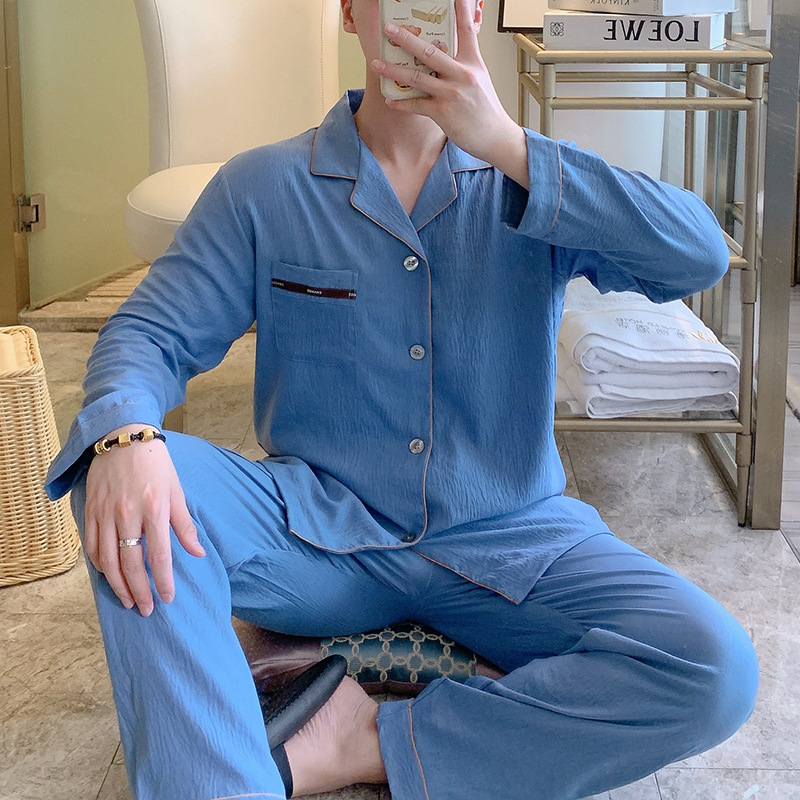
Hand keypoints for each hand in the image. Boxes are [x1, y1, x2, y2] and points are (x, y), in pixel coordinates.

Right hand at [83, 425, 204, 614]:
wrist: (124, 437)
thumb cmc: (156, 465)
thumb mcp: (177, 491)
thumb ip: (184, 525)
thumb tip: (198, 553)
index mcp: (155, 509)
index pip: (159, 555)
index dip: (163, 581)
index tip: (167, 598)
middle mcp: (128, 513)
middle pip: (131, 563)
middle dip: (139, 591)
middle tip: (147, 609)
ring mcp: (105, 513)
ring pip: (107, 559)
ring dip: (117, 585)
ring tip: (128, 601)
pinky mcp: (90, 510)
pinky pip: (90, 545)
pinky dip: (98, 565)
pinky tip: (107, 577)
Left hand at [370, 0, 528, 186]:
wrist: (496, 136)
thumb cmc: (485, 109)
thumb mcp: (479, 79)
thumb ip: (462, 64)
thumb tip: (443, 54)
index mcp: (472, 62)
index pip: (465, 29)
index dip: (459, 8)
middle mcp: (462, 74)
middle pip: (429, 51)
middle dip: (406, 39)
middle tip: (389, 29)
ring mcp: (452, 93)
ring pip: (417, 77)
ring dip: (393, 70)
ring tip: (376, 63)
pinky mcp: (443, 113)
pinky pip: (416, 105)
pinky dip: (401, 103)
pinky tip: (390, 99)